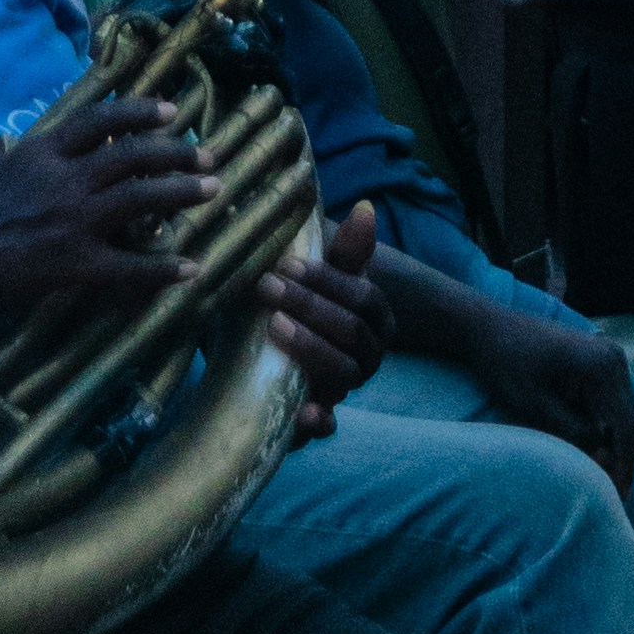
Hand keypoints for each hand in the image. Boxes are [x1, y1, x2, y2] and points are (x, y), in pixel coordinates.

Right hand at [0, 94, 209, 320]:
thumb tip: (4, 143)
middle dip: (174, 152)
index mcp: (43, 152)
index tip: (169, 111)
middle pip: (132, 157)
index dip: (137, 113)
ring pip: (141, 199)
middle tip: (207, 155)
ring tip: (213, 190)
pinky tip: (191, 269)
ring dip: (181, 192)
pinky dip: (163, 268)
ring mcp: (78, 221)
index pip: (100, 122)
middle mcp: (68, 179)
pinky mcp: (80, 264)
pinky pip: (131, 266)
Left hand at [259, 199, 386, 434]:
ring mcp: (343, 386)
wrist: (260, 341)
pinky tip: (304, 412)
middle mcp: (366, 355)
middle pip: (352, 334)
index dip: (329, 281)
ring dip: (312, 349)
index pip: (363, 297)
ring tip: (275, 326)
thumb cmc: (296, 294)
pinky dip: (319, 421)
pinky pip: (327, 425)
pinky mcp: (316, 415)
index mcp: (373, 316)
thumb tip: (366, 209)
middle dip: (311, 308)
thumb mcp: (314, 269)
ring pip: (343, 375)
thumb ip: (342, 248)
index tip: (288, 263)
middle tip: (268, 286)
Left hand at [467, 285, 633, 493]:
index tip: (615, 497)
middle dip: (620, 459)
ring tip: (596, 472)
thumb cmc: (506, 364)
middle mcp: (614, 358)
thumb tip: (606, 460)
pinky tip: (589, 446)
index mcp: (602, 367)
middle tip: (607, 491)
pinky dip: (604, 427)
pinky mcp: (598, 361)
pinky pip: (611, 403)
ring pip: (623, 415)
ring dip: (612, 444)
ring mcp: (608, 357)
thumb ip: (576, 436)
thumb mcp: (538, 408)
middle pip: (631, 424)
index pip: (627, 430)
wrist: (486, 327)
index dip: (623, 468)